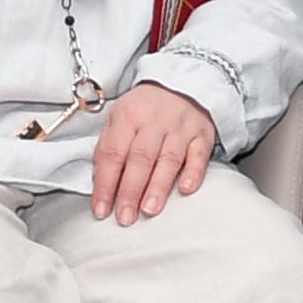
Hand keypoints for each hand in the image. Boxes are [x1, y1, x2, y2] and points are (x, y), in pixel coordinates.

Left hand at [90, 81, 217, 225]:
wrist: (179, 85)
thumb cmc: (144, 109)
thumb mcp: (119, 118)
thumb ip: (108, 147)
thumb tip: (100, 183)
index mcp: (128, 116)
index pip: (113, 153)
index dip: (105, 183)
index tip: (101, 209)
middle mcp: (155, 121)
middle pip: (140, 158)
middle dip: (130, 190)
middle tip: (125, 217)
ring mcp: (180, 127)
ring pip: (169, 159)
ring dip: (158, 186)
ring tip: (149, 209)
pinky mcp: (202, 134)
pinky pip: (199, 155)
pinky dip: (193, 172)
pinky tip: (185, 189)